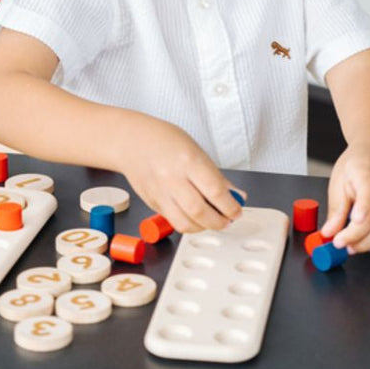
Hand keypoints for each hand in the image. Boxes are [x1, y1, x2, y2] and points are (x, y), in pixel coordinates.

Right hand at [116, 115, 243, 232]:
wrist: (133, 142)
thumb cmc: (166, 141)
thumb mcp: (196, 151)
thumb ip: (216, 176)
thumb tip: (235, 196)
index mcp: (188, 161)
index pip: (215, 191)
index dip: (230, 206)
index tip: (236, 210)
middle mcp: (172, 179)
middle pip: (200, 212)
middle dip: (219, 222)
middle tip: (227, 220)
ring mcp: (160, 193)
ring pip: (185, 223)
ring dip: (203, 227)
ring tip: (212, 221)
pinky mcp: (152, 203)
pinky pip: (173, 221)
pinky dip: (188, 224)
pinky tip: (196, 218)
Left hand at [320, 146, 369, 252]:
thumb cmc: (357, 165)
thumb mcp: (338, 180)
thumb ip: (336, 208)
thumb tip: (329, 232)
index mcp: (366, 169)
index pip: (368, 189)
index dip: (363, 208)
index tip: (353, 222)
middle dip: (359, 235)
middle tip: (342, 244)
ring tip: (353, 247)